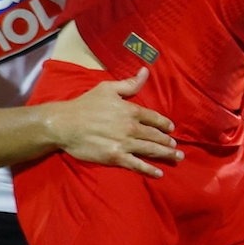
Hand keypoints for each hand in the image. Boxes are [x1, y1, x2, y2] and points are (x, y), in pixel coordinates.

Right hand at [45, 67, 183, 176]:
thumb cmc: (86, 104)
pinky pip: (137, 164)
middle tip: (177, 146)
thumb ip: (129, 83)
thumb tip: (145, 71)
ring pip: (150, 149)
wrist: (66, 124)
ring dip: (165, 154)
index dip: (164, 123)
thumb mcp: (108, 88)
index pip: (153, 117)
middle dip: (168, 141)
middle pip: (154, 135)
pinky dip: (149, 169)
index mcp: (130, 110)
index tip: (171, 128)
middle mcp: (131, 127)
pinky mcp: (116, 157)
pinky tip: (159, 173)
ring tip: (177, 157)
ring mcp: (124, 143)